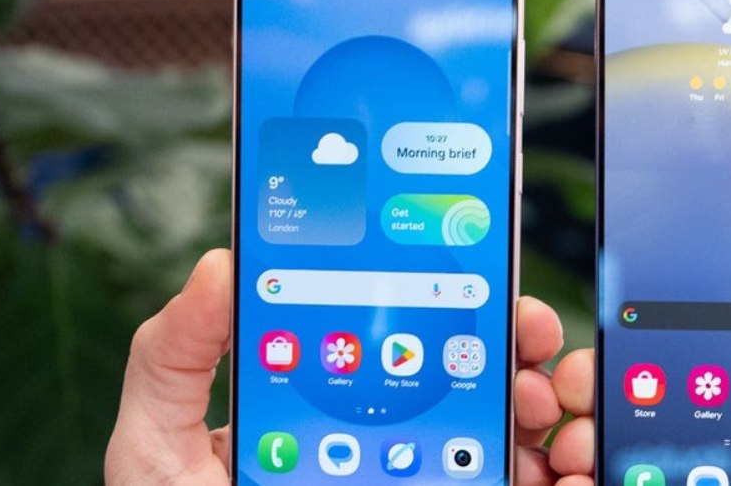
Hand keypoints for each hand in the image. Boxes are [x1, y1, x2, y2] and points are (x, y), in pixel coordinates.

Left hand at [104, 249, 568, 484]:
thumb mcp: (157, 447)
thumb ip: (173, 358)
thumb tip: (220, 266)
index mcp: (338, 406)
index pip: (410, 339)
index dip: (462, 305)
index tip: (492, 292)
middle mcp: (397, 446)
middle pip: (484, 383)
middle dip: (528, 353)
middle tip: (532, 350)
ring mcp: (434, 484)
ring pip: (525, 440)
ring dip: (562, 411)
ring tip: (553, 409)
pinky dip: (573, 480)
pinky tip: (573, 473)